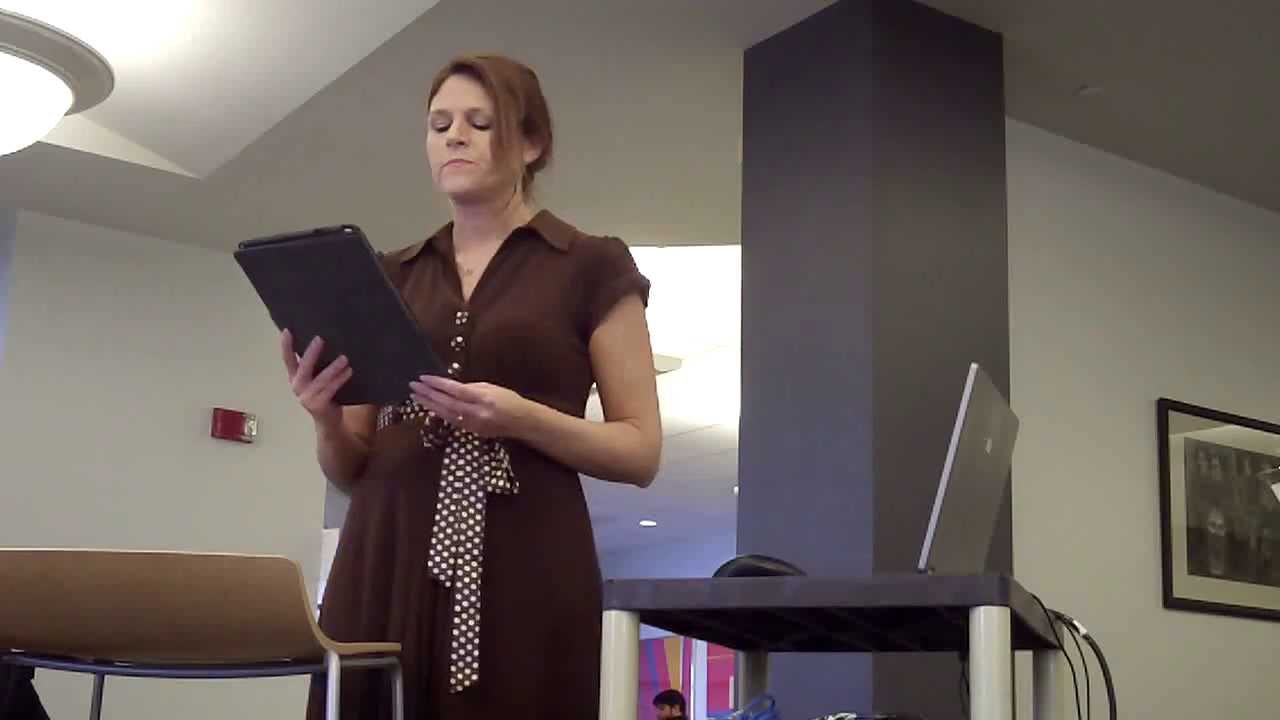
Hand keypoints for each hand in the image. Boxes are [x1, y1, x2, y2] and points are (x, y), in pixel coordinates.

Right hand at [281, 330, 351, 427]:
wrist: (330, 423)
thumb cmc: (326, 395)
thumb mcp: (317, 379)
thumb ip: (317, 365)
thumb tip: (329, 339)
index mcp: (295, 378)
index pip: (288, 360)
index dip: (286, 346)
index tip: (287, 331)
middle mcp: (297, 387)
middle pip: (302, 368)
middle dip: (311, 353)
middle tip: (320, 339)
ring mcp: (307, 397)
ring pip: (320, 380)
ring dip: (332, 368)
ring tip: (344, 358)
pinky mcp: (318, 405)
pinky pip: (330, 389)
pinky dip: (340, 379)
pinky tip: (349, 371)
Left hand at [409, 375, 530, 438]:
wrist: (522, 422)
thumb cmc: (508, 400)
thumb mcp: (491, 387)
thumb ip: (470, 387)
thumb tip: (450, 386)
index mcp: (482, 398)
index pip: (454, 390)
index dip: (437, 384)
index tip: (423, 378)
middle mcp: (476, 412)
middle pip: (446, 403)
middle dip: (428, 394)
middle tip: (413, 386)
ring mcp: (472, 424)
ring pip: (446, 414)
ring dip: (429, 405)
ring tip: (416, 397)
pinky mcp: (471, 431)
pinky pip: (452, 421)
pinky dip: (440, 413)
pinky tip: (430, 407)